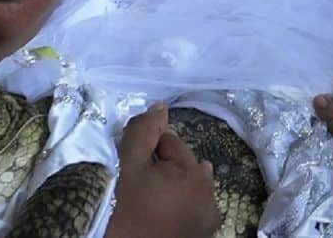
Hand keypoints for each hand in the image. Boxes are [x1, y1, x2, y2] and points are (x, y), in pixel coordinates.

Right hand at [106, 104, 220, 237]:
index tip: (131, 168)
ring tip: (146, 201)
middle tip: (136, 187)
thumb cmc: (121, 209)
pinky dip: (177, 206)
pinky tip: (158, 214)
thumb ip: (144, 132)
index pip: (170, 141)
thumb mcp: (128, 165)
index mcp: (196, 176)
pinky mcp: (200, 236)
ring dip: (170, 187)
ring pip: (186, 186)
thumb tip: (161, 108)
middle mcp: (211, 198)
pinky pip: (190, 208)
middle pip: (182, 164)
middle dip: (161, 168)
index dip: (147, 150)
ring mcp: (208, 222)